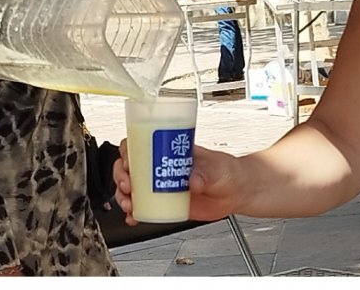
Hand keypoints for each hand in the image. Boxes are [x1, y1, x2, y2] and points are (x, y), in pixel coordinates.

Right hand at [114, 140, 246, 225]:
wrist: (237, 193)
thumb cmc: (228, 171)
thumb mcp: (219, 169)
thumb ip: (206, 174)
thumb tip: (193, 179)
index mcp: (171, 149)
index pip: (142, 142)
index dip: (129, 151)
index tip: (129, 163)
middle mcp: (163, 165)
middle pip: (131, 164)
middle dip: (121, 175)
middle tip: (127, 186)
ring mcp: (163, 184)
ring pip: (133, 186)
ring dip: (124, 194)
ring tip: (129, 205)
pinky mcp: (166, 202)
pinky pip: (144, 206)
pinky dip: (135, 212)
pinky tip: (134, 217)